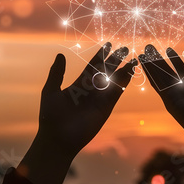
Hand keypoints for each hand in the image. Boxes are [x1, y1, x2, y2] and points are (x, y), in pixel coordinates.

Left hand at [39, 42, 135, 157]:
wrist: (58, 138)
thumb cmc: (50, 116)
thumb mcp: (51, 90)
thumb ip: (57, 73)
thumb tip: (60, 55)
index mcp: (78, 84)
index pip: (92, 66)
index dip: (101, 55)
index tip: (108, 44)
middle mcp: (91, 90)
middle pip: (106, 71)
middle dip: (115, 60)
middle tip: (124, 48)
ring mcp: (100, 98)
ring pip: (114, 80)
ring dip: (124, 70)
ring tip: (133, 58)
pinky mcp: (106, 107)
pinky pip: (117, 92)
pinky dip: (124, 82)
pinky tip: (130, 71)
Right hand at [138, 44, 183, 183]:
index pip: (181, 71)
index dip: (174, 59)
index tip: (168, 48)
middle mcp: (181, 93)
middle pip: (166, 73)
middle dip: (157, 60)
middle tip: (149, 47)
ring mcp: (174, 98)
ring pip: (159, 78)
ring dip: (150, 66)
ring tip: (143, 53)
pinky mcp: (170, 102)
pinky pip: (158, 86)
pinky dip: (151, 75)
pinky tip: (145, 66)